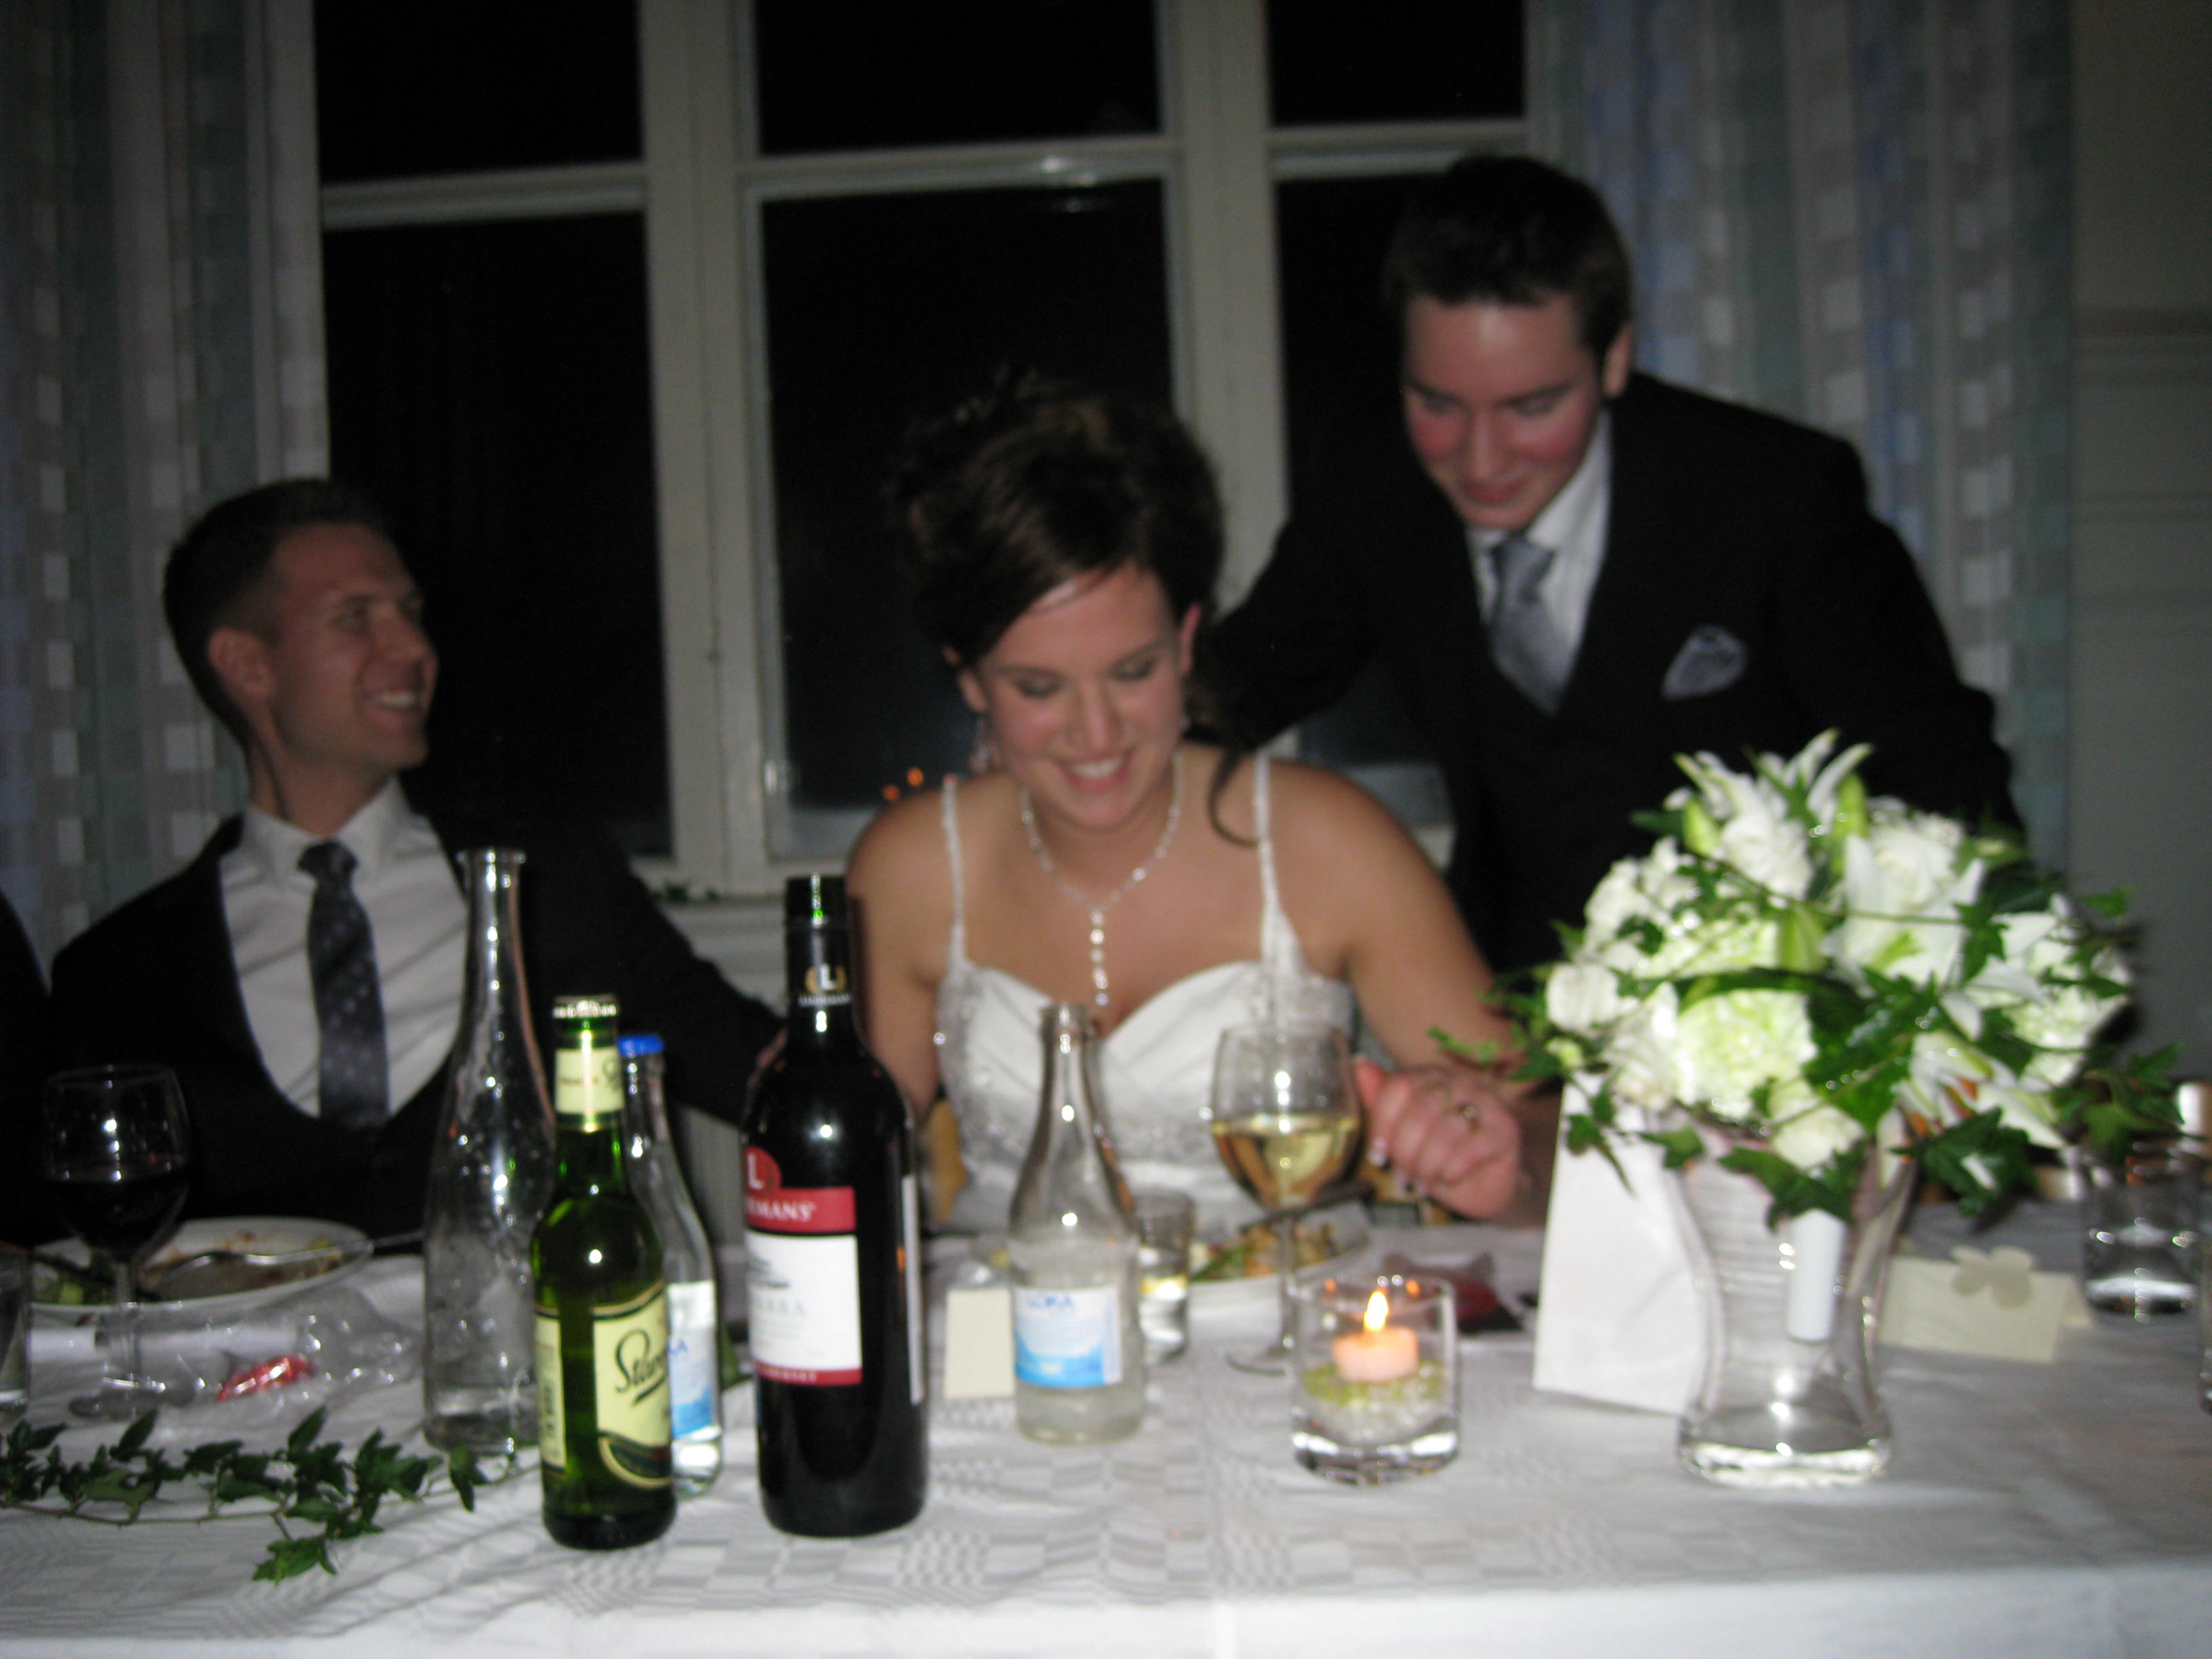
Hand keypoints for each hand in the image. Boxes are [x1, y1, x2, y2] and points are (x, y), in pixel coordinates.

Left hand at [1356, 1056, 1526, 1220]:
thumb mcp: (1404, 1134)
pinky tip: (1447, 1178)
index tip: (1377, 1156)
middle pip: (1420, 1110)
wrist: (1485, 1185)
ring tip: (1421, 1182)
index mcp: (1431, 1077)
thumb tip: (1358, 1065)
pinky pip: (1469, 1150)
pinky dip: (1451, 1170)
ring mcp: (1487, 1103)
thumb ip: (1383, 1102)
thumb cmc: (1439, 1158)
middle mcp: (1460, 1082)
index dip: (1382, 1124)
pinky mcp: (1506, 1129)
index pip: (1399, 1086)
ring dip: (1426, 1165)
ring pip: (1444, 1132)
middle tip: (1402, 1177)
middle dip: (1404, 1151)